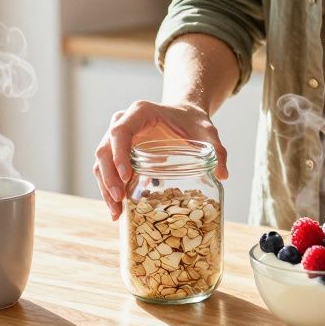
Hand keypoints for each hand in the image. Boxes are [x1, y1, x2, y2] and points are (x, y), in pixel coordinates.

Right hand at [93, 101, 228, 219]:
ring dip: (105, 188)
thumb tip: (223, 174)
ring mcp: (117, 138)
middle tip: (119, 201)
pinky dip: (109, 190)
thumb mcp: (207, 132)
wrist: (185, 116)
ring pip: (101, 163)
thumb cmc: (193, 122)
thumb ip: (217, 150)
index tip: (127, 177)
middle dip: (109, 177)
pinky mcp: (118, 153)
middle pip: (104, 150)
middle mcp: (123, 122)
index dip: (119, 154)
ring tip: (116, 213)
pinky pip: (107, 171)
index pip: (120, 131)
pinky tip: (117, 210)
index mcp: (140, 112)